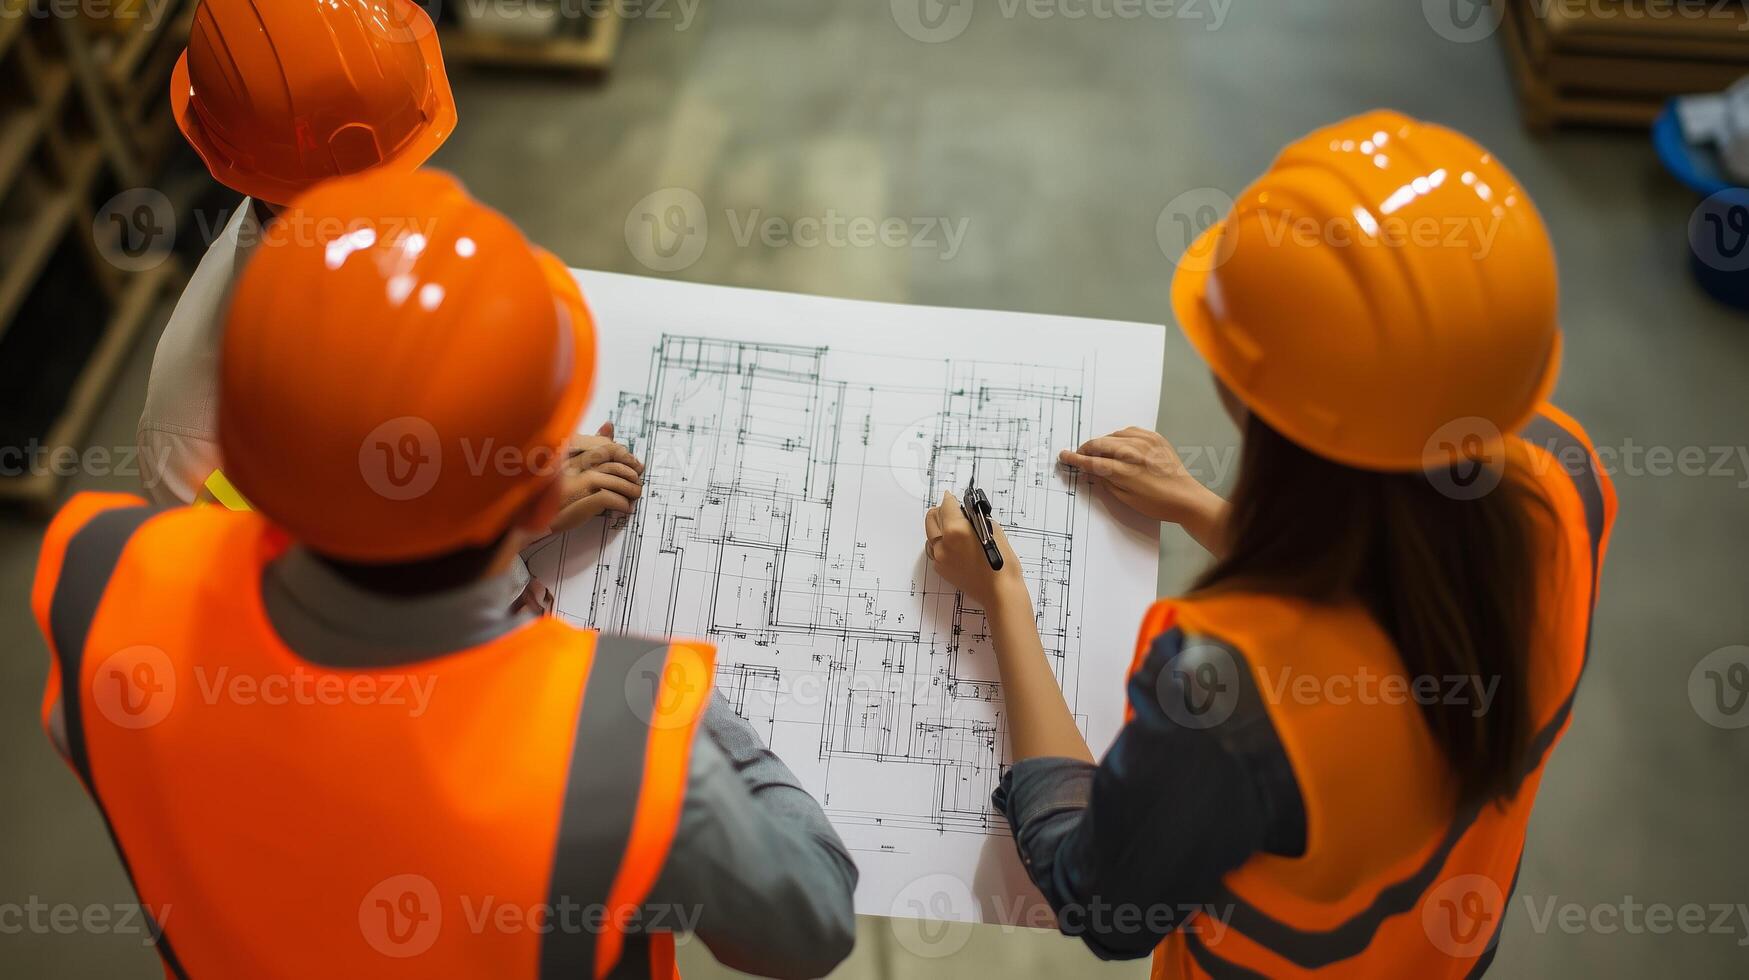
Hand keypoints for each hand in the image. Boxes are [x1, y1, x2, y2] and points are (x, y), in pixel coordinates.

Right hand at [550, 422, 645, 532]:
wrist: (533, 521)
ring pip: (614, 477)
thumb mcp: (571, 467)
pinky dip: (621, 503)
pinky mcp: (578, 501)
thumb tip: (609, 424)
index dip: (625, 456)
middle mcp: (573, 465)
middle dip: (631, 472)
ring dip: (630, 488)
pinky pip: (608, 497)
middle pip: (613, 460)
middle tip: (638, 482)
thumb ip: (589, 446)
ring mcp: (575, 482)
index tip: (636, 466)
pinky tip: (625, 508)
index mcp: (571, 454)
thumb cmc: (554, 493)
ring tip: (634, 496)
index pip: (606, 447)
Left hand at [924, 491, 1027, 610]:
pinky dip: (940, 544)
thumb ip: (974, 518)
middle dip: (941, 510)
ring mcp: (940, 557)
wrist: (1000, 592)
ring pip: (930, 534)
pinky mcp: (941, 569)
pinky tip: (952, 544)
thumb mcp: (993, 530)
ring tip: (951, 528)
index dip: (951, 499)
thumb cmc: (1002, 563)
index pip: (947, 505)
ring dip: (938, 528)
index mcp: (955, 530)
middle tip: (950, 509)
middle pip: (932, 517)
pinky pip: (934, 550)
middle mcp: (943, 543)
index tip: (953, 497)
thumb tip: (964, 513)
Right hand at [1059, 427, 1229, 553]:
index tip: (1065, 456)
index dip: (1076, 459)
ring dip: (1104, 443)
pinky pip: (1130, 430)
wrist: (1187, 497)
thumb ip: (1106, 482)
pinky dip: (1120, 436)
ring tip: (1102, 453)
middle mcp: (1135, 453)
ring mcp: (1146, 442)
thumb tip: (1091, 471)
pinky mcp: (1155, 437)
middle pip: (1100, 444)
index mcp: (1126, 471)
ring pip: (1113, 435)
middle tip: (1081, 456)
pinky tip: (1119, 445)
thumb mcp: (1127, 498)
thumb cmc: (1157, 503)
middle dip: (1087, 449)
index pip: (1093, 462)